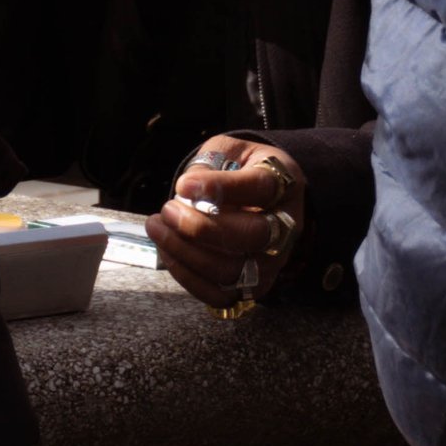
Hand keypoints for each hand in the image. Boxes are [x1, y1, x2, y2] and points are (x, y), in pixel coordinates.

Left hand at [152, 143, 306, 309]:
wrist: (260, 196)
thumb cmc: (240, 169)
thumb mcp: (228, 151)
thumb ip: (210, 164)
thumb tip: (188, 191)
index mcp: (284, 183)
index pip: (260, 187)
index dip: (220, 188)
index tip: (182, 185)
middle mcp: (287, 226)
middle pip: (253, 236)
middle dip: (202, 228)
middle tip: (168, 211)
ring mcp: (273, 261)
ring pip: (234, 271)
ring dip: (187, 253)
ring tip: (158, 228)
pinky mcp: (253, 286)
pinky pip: (221, 295)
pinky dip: (188, 277)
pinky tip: (168, 252)